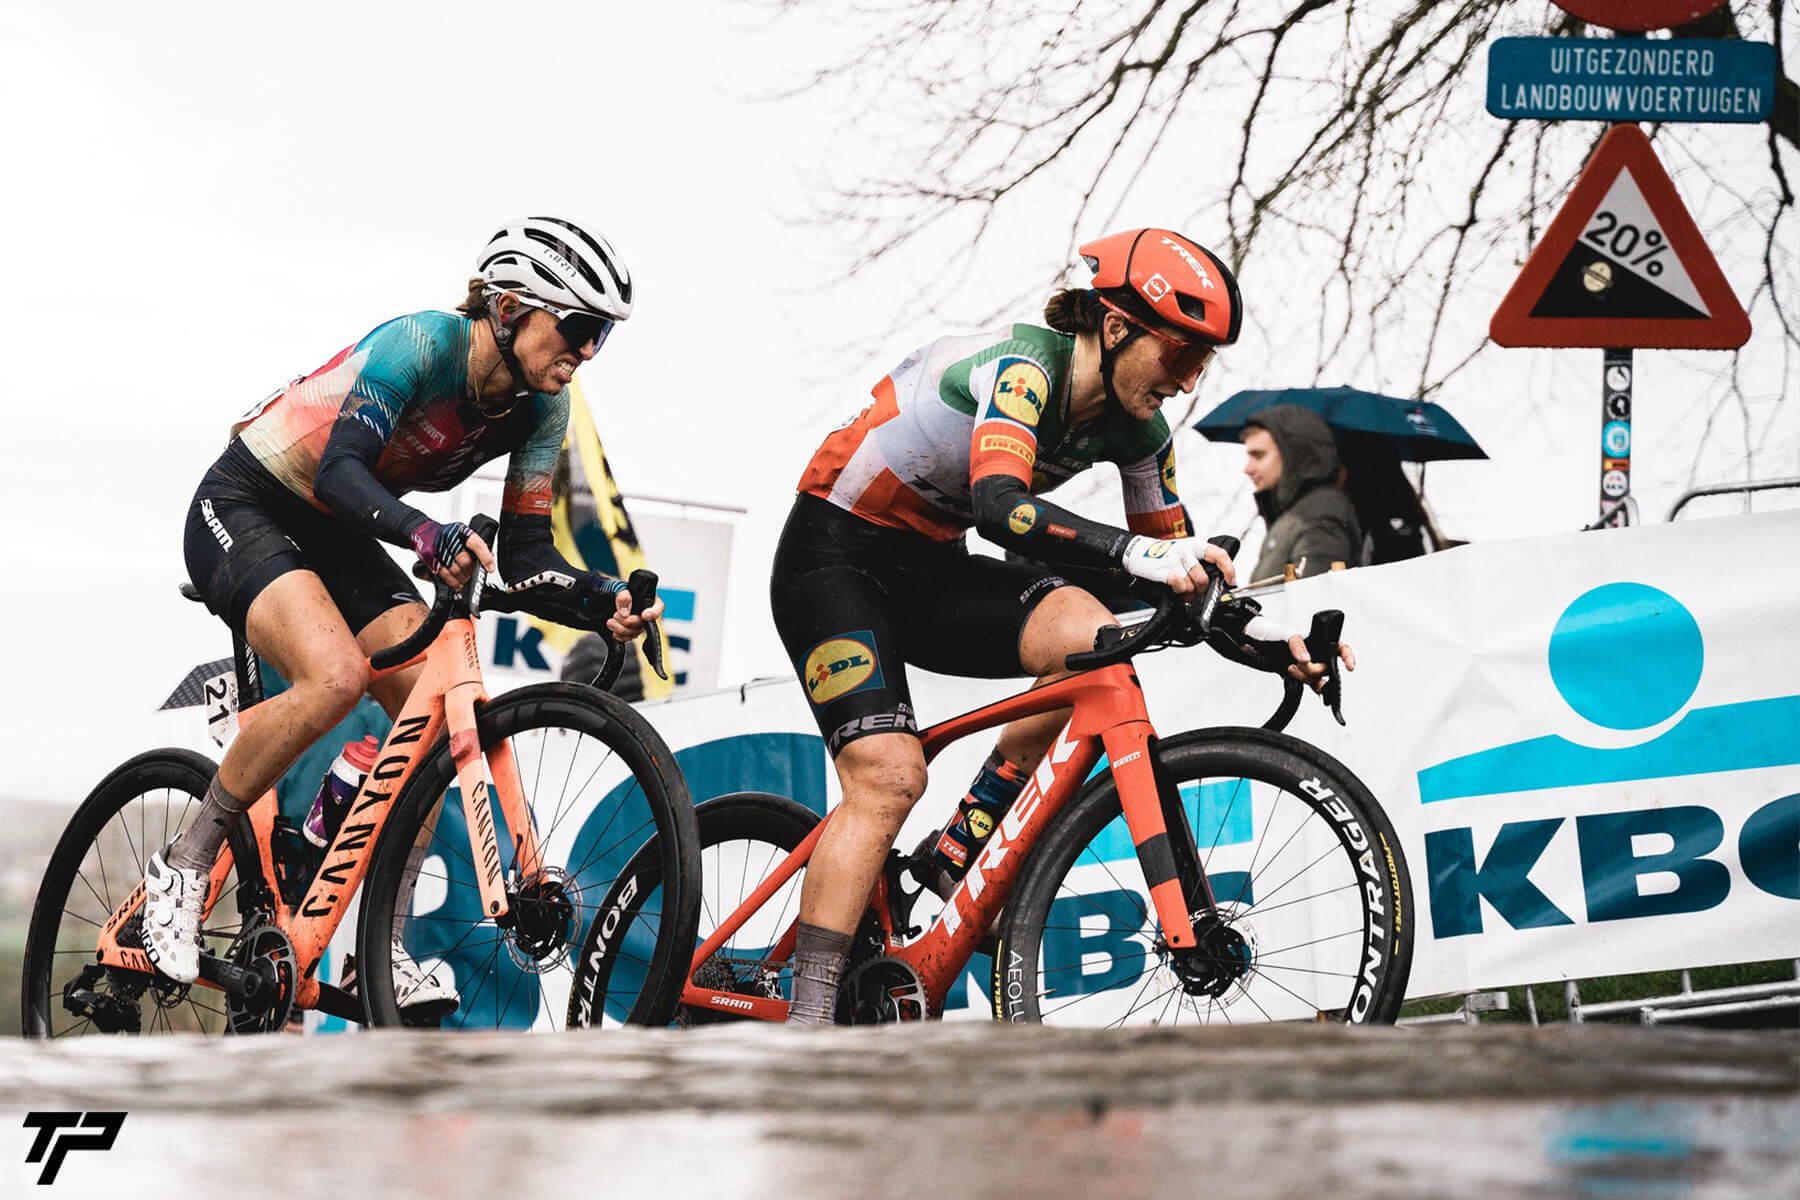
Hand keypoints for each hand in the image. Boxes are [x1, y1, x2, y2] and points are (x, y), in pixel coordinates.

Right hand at [409, 520, 495, 588]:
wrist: (423, 532)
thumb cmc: (447, 535)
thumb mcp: (463, 534)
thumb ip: (477, 546)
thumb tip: (490, 560)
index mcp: (461, 531)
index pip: (476, 544)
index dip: (485, 557)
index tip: (490, 568)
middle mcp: (450, 538)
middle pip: (465, 560)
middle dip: (472, 571)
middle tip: (474, 574)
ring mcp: (439, 549)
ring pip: (455, 570)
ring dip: (464, 579)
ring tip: (466, 579)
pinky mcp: (430, 559)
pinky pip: (445, 575)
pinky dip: (453, 582)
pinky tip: (458, 584)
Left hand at [572, 574, 665, 641]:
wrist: (596, 599)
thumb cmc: (609, 589)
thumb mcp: (615, 587)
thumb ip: (622, 596)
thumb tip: (625, 612)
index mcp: (644, 597)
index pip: (658, 606)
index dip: (654, 612)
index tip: (644, 615)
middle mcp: (643, 611)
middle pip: (644, 623)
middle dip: (629, 622)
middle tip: (615, 615)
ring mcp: (636, 622)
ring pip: (635, 632)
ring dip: (621, 629)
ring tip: (609, 622)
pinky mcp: (628, 631)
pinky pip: (628, 638)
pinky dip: (619, 636)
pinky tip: (612, 629)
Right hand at [1120, 535, 1236, 593]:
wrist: (1137, 551)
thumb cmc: (1164, 555)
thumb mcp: (1186, 554)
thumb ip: (1201, 565)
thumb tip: (1217, 584)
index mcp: (1195, 545)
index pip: (1219, 555)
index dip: (1229, 570)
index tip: (1231, 581)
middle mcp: (1186, 550)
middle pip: (1204, 579)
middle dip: (1200, 591)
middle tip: (1194, 592)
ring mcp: (1173, 560)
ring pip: (1191, 585)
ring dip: (1187, 593)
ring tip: (1181, 589)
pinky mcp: (1161, 570)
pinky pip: (1178, 585)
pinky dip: (1178, 590)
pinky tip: (1173, 588)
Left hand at [1283, 634, 1355, 691]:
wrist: (1262, 644)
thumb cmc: (1277, 633)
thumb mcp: (1287, 634)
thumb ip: (1297, 645)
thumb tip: (1305, 659)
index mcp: (1320, 640)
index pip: (1340, 648)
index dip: (1348, 657)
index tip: (1349, 666)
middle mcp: (1319, 654)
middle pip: (1327, 668)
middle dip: (1314, 669)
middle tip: (1300, 664)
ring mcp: (1312, 666)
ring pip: (1319, 678)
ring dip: (1306, 677)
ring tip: (1292, 668)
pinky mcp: (1305, 676)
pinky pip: (1315, 686)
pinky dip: (1314, 688)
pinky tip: (1309, 687)